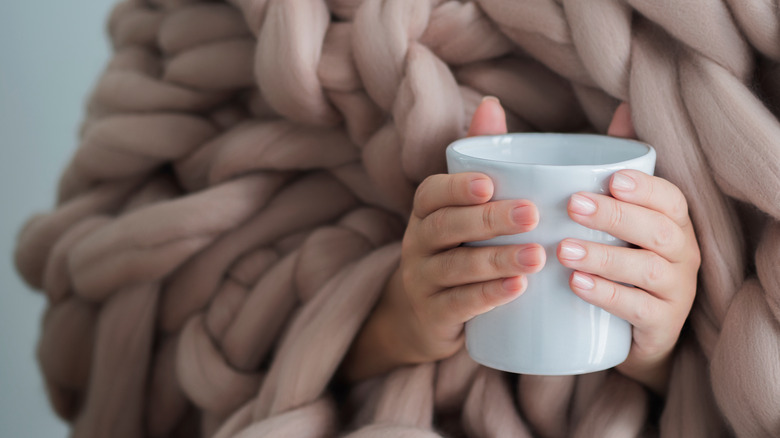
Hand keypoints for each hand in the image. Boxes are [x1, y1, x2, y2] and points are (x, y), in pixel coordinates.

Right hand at [339, 98, 545, 380]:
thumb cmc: (458, 248)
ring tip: (537, 256)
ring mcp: (422, 281)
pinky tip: (518, 289)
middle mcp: (418, 243)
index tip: (491, 183)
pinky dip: (488, 296)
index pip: (432, 193)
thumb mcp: (462, 207)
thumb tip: (491, 103)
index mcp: (427, 211)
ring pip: (455, 268)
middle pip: (447, 227)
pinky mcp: (434, 316)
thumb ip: (479, 158)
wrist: (422, 316)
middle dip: (488, 220)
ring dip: (496, 260)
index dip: (458, 187)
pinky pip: (458, 305)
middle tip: (532, 214)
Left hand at [556, 103, 700, 393]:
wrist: (627, 331)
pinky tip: (576, 286)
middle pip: (659, 230)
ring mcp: (674, 291)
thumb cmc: (620, 255)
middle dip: (616, 216)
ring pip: (647, 270)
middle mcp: (680, 252)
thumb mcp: (618, 212)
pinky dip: (608, 296)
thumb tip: (623, 107)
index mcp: (670, 220)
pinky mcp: (659, 326)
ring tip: (562, 249)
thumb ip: (616, 162)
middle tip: (571, 205)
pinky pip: (639, 310)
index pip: (669, 197)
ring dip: (604, 257)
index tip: (612, 178)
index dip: (645, 187)